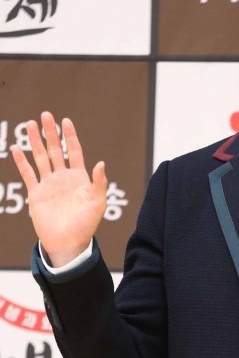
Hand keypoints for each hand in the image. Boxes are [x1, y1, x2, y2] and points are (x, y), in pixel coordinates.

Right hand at [10, 111, 107, 266]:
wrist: (68, 242)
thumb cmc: (86, 225)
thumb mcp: (98, 203)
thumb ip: (99, 183)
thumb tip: (101, 163)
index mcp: (79, 178)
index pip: (74, 151)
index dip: (70, 137)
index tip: (66, 121)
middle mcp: (63, 178)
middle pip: (56, 150)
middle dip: (51, 133)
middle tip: (45, 115)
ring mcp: (49, 184)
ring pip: (41, 158)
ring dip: (35, 141)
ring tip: (30, 124)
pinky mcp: (37, 194)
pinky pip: (28, 174)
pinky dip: (22, 161)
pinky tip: (17, 148)